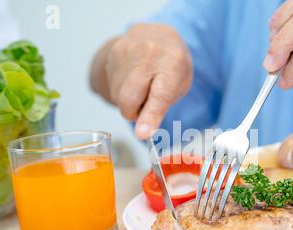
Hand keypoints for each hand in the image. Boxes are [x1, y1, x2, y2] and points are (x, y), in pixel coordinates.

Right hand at [91, 24, 192, 138]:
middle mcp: (148, 54)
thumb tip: (144, 131)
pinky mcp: (111, 52)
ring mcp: (127, 51)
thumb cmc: (172, 65)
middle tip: (144, 106)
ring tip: (141, 86)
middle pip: (129, 98)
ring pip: (118, 96)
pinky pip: (111, 87)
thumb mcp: (181, 83)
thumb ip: (164, 105)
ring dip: (128, 101)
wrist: (156, 34)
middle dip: (133, 112)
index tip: (143, 133)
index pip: (159, 95)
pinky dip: (120, 90)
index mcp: (172, 62)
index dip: (150, 116)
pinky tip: (131, 79)